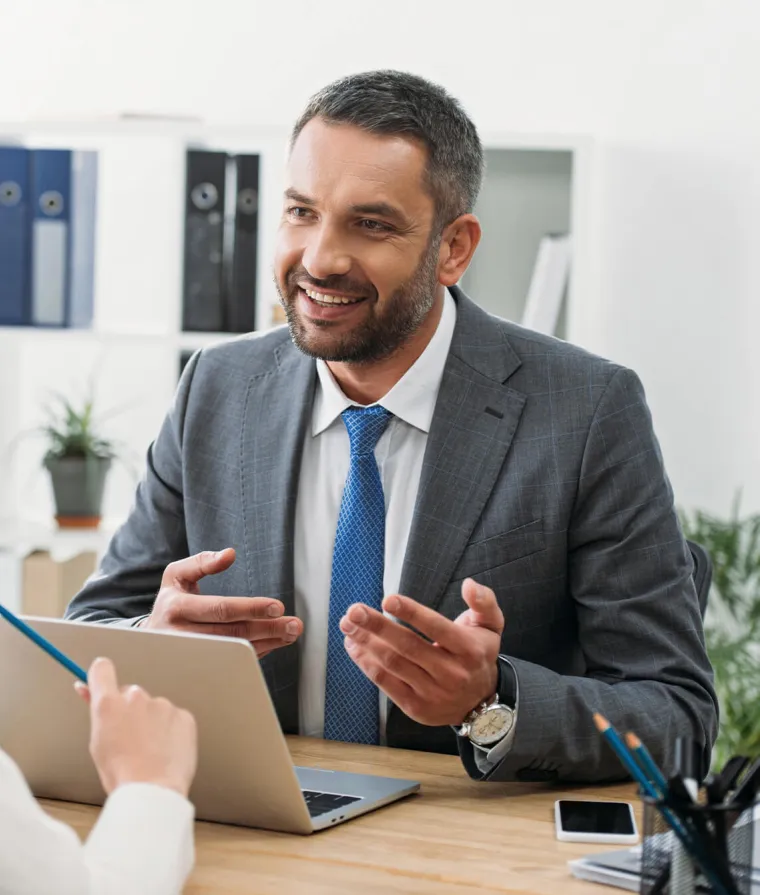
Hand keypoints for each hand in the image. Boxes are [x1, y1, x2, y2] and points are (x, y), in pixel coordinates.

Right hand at [74, 657, 197, 796]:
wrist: (152, 791)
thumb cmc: (122, 774)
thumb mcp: (97, 743)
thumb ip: (97, 713)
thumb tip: (89, 692)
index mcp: (109, 704)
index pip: (102, 669)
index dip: (101, 675)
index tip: (101, 679)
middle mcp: (136, 697)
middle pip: (130, 693)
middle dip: (129, 709)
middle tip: (129, 738)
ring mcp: (162, 705)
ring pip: (154, 708)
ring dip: (151, 722)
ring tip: (149, 751)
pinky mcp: (183, 715)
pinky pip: (173, 718)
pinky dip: (170, 731)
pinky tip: (165, 751)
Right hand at [143, 548, 302, 657]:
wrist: (149, 640)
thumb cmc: (170, 602)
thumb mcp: (176, 575)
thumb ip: (201, 562)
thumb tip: (229, 554)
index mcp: (176, 608)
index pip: (220, 609)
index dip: (251, 608)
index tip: (277, 606)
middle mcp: (181, 635)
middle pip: (233, 632)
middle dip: (268, 628)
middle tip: (294, 624)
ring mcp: (190, 656)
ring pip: (236, 650)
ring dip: (268, 642)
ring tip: (290, 633)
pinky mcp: (199, 669)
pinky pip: (233, 661)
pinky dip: (257, 652)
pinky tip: (274, 643)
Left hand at [339, 578, 503, 726]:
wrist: (480, 703)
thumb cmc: (478, 654)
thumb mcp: (490, 625)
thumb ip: (483, 602)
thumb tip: (469, 584)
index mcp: (468, 649)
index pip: (436, 628)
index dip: (411, 613)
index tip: (388, 600)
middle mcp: (451, 673)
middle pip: (407, 646)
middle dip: (376, 626)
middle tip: (354, 611)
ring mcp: (432, 693)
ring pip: (393, 664)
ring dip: (366, 643)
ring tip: (348, 625)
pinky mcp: (416, 707)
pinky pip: (386, 684)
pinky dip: (366, 664)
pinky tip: (354, 647)